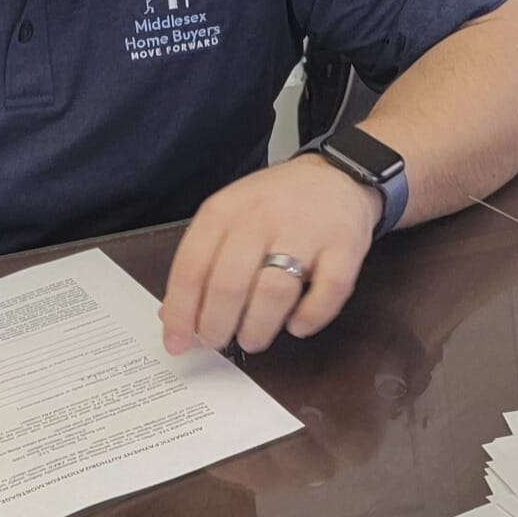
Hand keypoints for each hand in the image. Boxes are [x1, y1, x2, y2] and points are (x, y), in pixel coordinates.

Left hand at [159, 154, 381, 354]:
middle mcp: (262, 217)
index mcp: (226, 210)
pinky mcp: (345, 246)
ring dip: (258, 328)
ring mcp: (306, 231)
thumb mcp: (229, 217)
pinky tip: (297, 324)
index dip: (181, 312)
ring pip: (274, 291)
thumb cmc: (275, 203)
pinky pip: (328, 292)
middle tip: (217, 342)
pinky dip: (310, 317)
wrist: (334, 174)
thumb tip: (172, 316)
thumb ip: (201, 261)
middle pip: (229, 284)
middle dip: (216, 326)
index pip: (192, 266)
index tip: (177, 342)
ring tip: (252, 338)